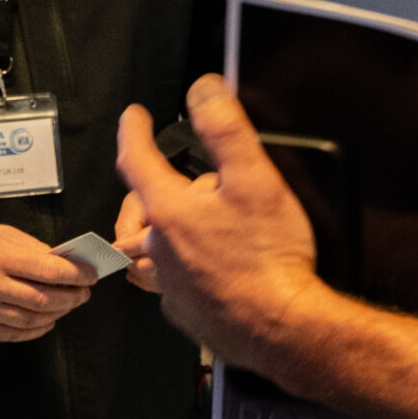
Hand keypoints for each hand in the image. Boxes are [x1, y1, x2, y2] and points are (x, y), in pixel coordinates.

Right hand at [0, 222, 97, 341]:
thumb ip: (33, 249)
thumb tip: (65, 264)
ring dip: (57, 313)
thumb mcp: (1, 234)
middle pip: (42, 298)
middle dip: (70, 297)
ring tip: (69, 305)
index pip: (46, 269)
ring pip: (31, 319)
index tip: (91, 275)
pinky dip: (36, 330)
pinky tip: (48, 321)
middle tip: (84, 293)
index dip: (74, 274)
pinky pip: (14, 333)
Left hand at [115, 76, 324, 371]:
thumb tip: (204, 92)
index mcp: (169, 211)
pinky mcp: (186, 312)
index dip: (134, 132)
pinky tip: (199, 268)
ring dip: (153, 235)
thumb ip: (225, 129)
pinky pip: (168, 286)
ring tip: (171, 225)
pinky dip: (176, 271)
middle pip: (135, 212)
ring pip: (146, 253)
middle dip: (144, 192)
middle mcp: (160, 249)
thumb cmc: (269, 258)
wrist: (283, 327)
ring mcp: (170, 285)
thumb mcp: (253, 178)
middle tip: (164, 181)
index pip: (136, 159)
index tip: (134, 118)